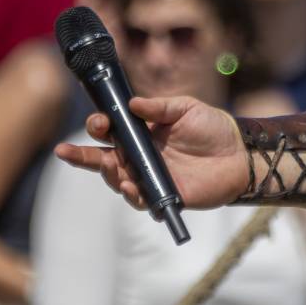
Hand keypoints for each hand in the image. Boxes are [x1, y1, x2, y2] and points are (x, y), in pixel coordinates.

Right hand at [54, 95, 246, 209]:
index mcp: (142, 133)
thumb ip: (160, 107)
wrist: (240, 155)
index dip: (98, 127)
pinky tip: (131, 187)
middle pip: (102, 159)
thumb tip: (132, 104)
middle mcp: (141, 156)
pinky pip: (141, 200)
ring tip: (112, 169)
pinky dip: (132, 195)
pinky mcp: (163, 196)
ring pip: (117, 180)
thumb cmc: (213, 128)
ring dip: (109, 175)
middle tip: (65, 152)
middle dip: (81, 156)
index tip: (98, 122)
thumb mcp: (186, 108)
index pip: (110, 132)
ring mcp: (150, 177)